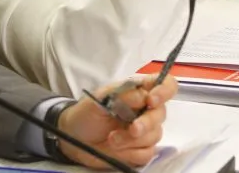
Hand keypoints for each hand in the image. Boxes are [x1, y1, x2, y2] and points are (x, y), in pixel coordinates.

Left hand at [58, 76, 176, 168]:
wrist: (73, 139)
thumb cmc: (86, 113)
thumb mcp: (100, 98)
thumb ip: (124, 94)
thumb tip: (145, 95)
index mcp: (139, 92)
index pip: (165, 85)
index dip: (165, 90)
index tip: (152, 100)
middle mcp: (145, 110)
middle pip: (161, 114)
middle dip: (147, 123)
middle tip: (132, 129)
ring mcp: (144, 132)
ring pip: (154, 136)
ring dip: (132, 141)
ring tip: (112, 139)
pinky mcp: (139, 150)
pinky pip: (146, 153)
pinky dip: (131, 153)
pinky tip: (116, 149)